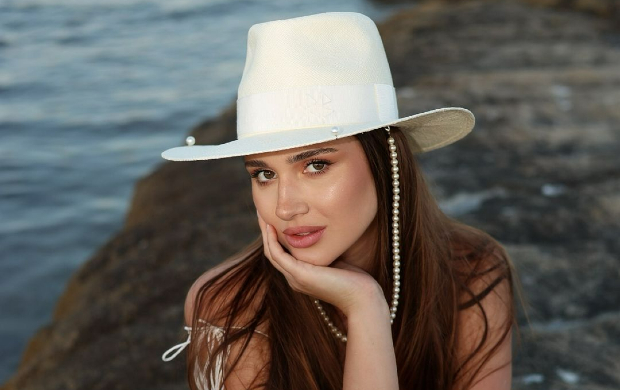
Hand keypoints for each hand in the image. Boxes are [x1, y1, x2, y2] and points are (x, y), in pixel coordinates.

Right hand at [256, 210, 383, 316]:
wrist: (362, 298)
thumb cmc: (354, 280)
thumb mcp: (333, 261)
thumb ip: (322, 251)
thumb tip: (321, 232)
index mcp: (300, 277)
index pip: (280, 255)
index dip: (274, 237)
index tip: (272, 218)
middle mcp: (294, 279)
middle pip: (272, 253)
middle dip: (265, 232)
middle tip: (261, 212)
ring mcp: (295, 279)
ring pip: (272, 253)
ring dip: (265, 233)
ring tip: (261, 215)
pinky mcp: (300, 275)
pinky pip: (279, 256)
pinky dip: (272, 241)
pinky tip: (271, 227)